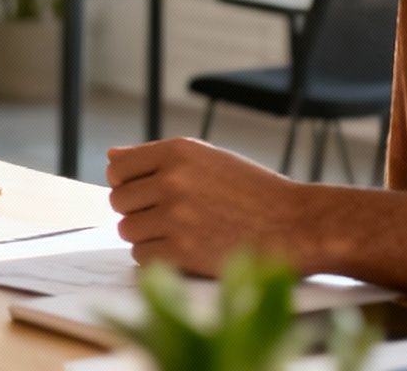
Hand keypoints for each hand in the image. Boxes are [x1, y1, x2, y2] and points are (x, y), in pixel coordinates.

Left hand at [106, 138, 305, 274]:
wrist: (296, 225)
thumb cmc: (251, 191)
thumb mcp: (207, 159)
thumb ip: (156, 158)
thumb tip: (111, 157)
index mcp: (178, 151)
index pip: (118, 167)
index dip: (126, 182)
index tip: (143, 192)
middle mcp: (173, 179)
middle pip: (118, 200)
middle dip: (136, 210)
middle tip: (165, 216)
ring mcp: (176, 216)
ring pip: (127, 229)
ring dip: (146, 234)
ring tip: (177, 232)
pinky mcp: (182, 251)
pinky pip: (141, 255)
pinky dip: (156, 256)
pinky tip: (183, 249)